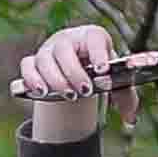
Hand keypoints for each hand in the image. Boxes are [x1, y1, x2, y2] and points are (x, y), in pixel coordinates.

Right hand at [18, 24, 120, 144]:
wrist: (78, 68)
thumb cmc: (98, 71)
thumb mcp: (114, 81)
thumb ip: (125, 98)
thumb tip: (130, 119)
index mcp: (92, 37)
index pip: (94, 38)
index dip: (98, 52)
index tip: (103, 70)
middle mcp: (67, 39)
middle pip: (64, 49)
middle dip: (74, 72)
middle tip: (84, 92)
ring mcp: (48, 50)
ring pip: (44, 59)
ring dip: (54, 79)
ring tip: (67, 95)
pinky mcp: (33, 62)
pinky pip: (27, 67)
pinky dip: (32, 79)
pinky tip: (41, 93)